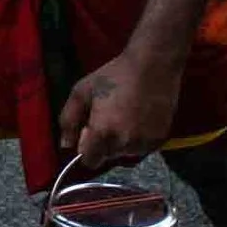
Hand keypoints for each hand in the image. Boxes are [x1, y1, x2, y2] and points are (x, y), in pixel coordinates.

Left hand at [56, 49, 179, 165]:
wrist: (153, 65)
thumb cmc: (114, 75)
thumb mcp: (82, 91)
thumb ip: (68, 120)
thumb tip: (66, 145)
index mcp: (103, 133)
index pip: (90, 161)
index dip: (87, 146)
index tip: (91, 129)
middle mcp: (124, 143)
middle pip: (107, 156)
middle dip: (104, 143)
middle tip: (110, 117)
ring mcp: (144, 143)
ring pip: (126, 153)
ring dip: (122, 142)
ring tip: (126, 117)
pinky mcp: (160, 139)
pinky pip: (143, 148)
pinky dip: (139, 139)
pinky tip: (140, 119)